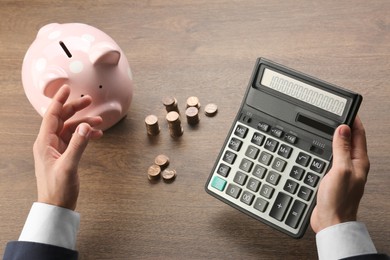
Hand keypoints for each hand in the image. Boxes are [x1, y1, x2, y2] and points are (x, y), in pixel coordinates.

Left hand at [33, 85, 102, 209]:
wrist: (57, 207)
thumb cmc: (57, 190)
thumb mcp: (68, 166)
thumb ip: (78, 145)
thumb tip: (86, 126)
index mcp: (44, 143)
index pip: (51, 116)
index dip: (59, 101)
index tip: (66, 88)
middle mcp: (49, 143)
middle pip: (62, 119)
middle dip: (75, 109)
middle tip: (88, 100)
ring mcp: (57, 149)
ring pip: (71, 128)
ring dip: (84, 123)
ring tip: (99, 120)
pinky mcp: (65, 155)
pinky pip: (75, 139)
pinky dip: (86, 135)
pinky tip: (97, 135)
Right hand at [311, 116, 369, 232]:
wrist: (330, 221)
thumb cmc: (339, 200)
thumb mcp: (340, 169)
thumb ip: (342, 149)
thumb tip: (343, 129)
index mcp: (360, 162)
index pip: (359, 134)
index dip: (353, 120)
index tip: (347, 109)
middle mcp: (354, 165)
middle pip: (351, 140)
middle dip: (344, 126)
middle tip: (336, 114)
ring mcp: (344, 171)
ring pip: (340, 148)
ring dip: (335, 138)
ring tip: (328, 127)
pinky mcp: (334, 177)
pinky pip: (331, 158)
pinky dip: (326, 149)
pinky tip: (320, 148)